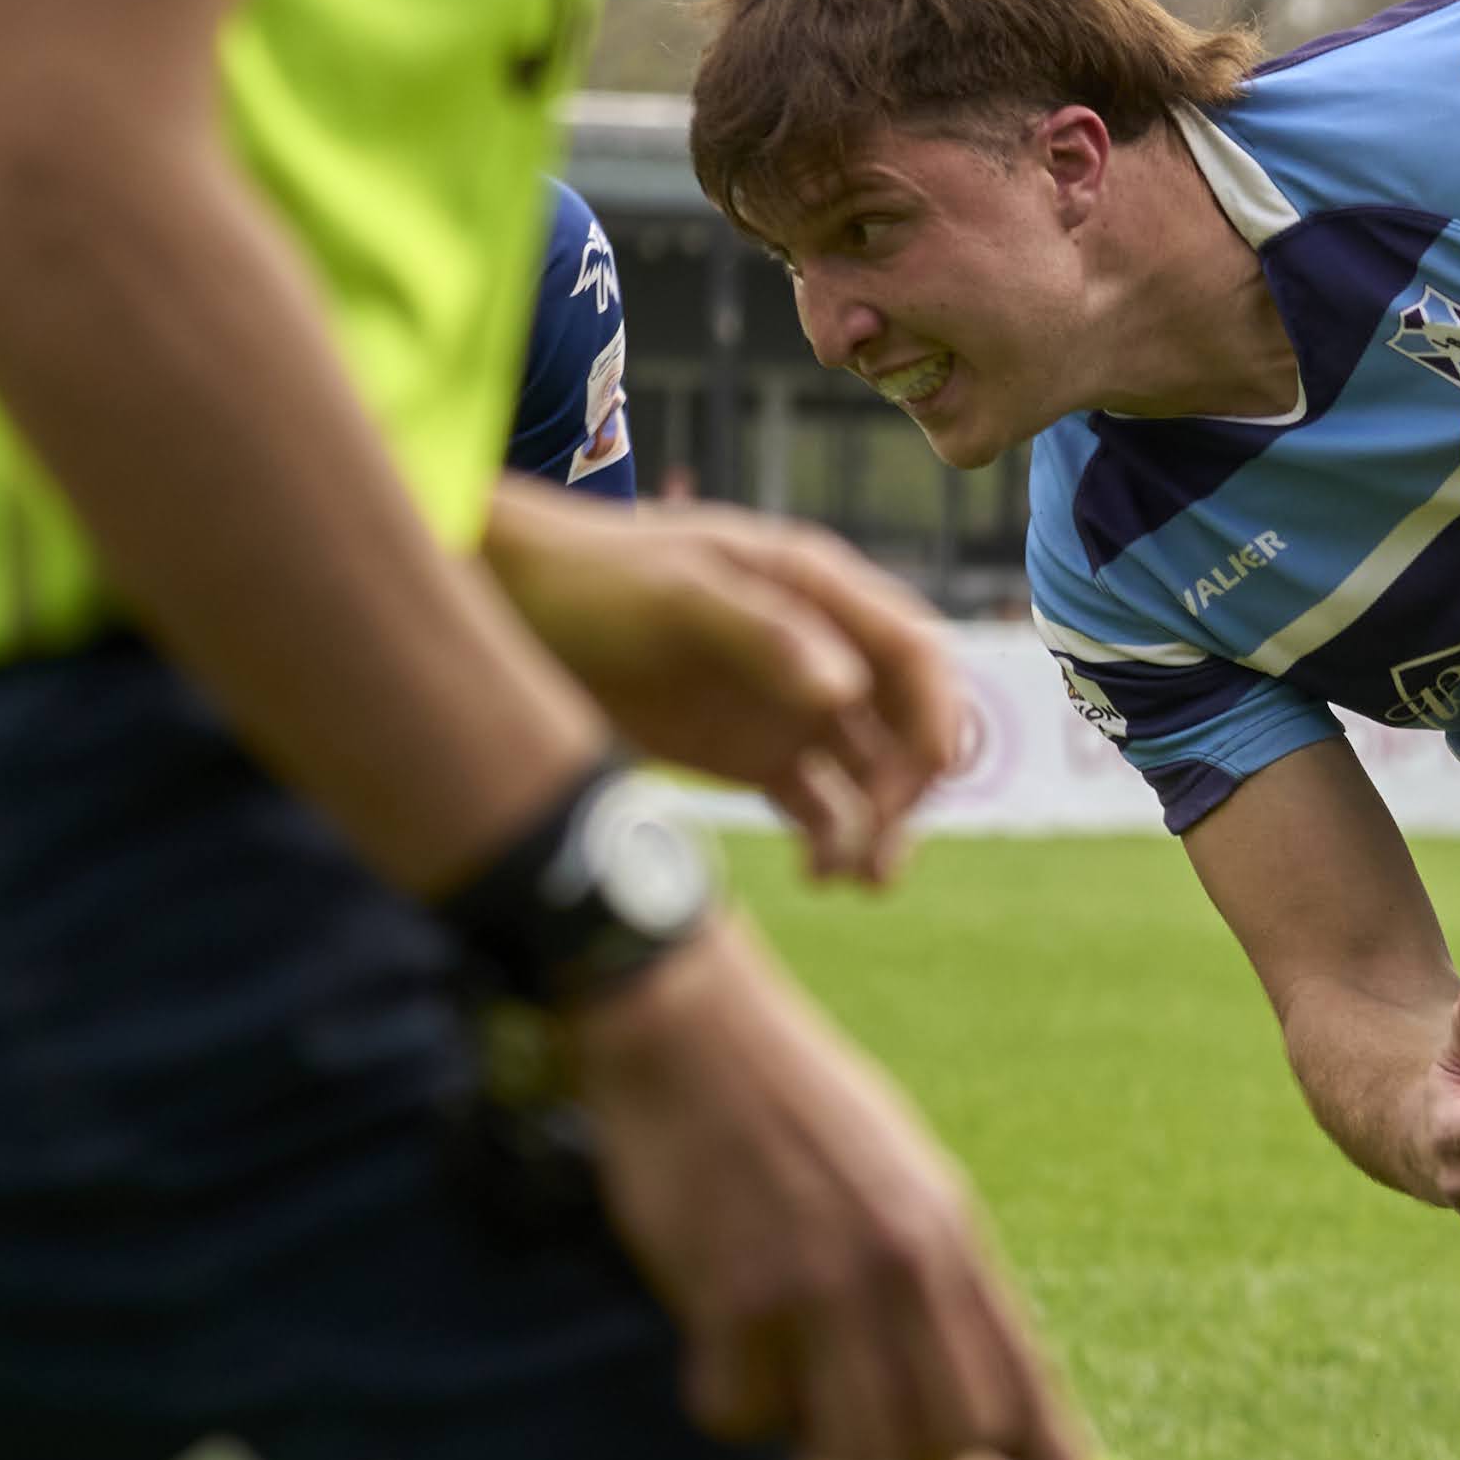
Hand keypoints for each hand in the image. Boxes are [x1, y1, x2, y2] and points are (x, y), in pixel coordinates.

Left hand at [486, 485, 970, 882]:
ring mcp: (794, 707)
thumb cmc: (595, 580)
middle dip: (909, 786)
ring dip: (882, 827)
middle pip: (908, 724)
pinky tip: (818, 874)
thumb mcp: (677, 595)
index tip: (937, 771)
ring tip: (855, 879)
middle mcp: (823, 650)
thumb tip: (845, 691)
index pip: (916, 651)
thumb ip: (764, 635)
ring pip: (873, 775)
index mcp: (819, 591)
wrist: (517, 609)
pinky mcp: (759, 756)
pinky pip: (823, 806)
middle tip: (876, 839)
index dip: (942, 710)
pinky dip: (834, 842)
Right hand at [568, 922, 1098, 1459]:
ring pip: (848, 1445)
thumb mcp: (910, 1183)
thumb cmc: (803, 1115)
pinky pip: (742, 1418)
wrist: (696, 1036)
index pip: (1023, 1377)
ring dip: (813, 1435)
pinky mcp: (731, 1295)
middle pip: (942, 1441)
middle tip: (857, 1413)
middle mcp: (901, 1266)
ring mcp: (817, 1284)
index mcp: (954, 1237)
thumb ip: (950, 1289)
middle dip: (906, 1456)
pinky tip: (722, 1343)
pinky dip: (729, 1402)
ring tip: (787, 1368)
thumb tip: (993, 1403)